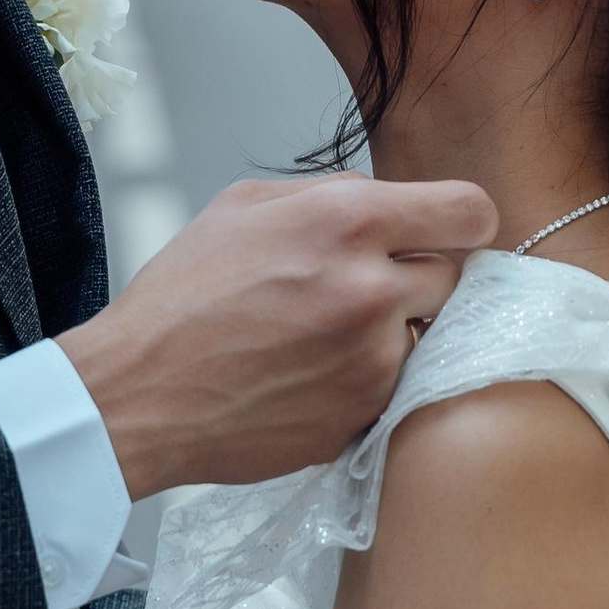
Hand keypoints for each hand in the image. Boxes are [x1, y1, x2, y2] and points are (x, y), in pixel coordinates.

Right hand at [58, 172, 496, 498]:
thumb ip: (329, 193)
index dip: (462, 223)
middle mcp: (372, 289)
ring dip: (392, 332)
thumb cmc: (179, 299)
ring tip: (323, 336)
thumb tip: (385, 202)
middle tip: (358, 288)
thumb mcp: (241, 206)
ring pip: (426, 335)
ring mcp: (373, 360)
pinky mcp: (363, 414)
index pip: (470, 212)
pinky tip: (310, 374)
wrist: (138, 394)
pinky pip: (396, 386)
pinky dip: (366, 379)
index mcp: (346, 222)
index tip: (445, 234)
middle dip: (416, 277)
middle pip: (454, 278)